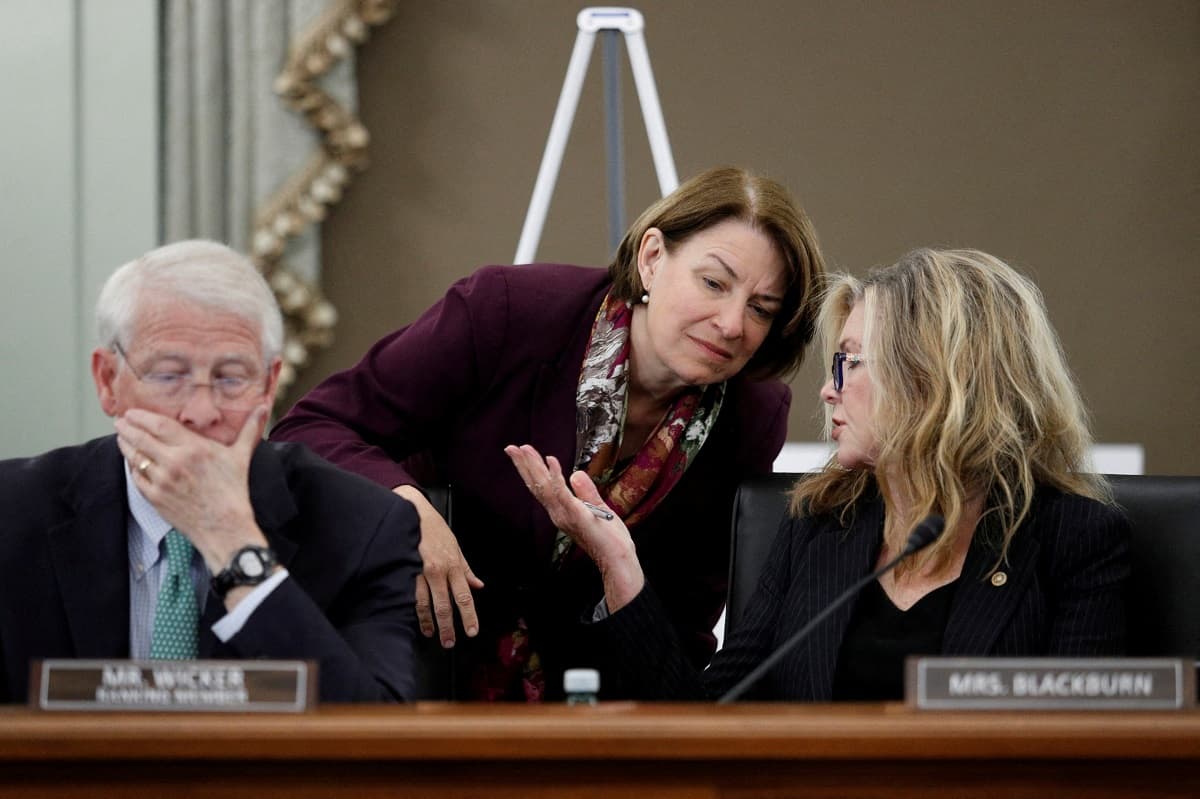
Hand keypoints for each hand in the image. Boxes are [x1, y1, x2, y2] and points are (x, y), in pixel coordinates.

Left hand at [115, 405, 268, 574]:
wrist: (224, 527)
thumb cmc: (234, 490)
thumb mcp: (241, 456)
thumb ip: (249, 429)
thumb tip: (263, 407)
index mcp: (194, 448)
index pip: (158, 425)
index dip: (140, 416)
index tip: (131, 412)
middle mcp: (174, 462)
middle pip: (141, 438)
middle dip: (127, 427)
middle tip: (120, 421)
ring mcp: (161, 480)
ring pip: (135, 456)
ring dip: (125, 444)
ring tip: (121, 437)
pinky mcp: (154, 497)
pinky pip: (136, 476)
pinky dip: (132, 466)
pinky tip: (132, 461)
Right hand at [394, 485, 483, 647]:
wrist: (412, 512)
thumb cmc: (435, 530)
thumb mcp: (456, 548)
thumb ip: (466, 570)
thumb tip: (478, 585)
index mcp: (453, 566)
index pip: (464, 596)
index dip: (468, 616)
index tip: (471, 631)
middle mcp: (438, 571)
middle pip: (444, 605)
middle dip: (448, 627)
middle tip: (450, 643)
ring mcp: (420, 572)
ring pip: (424, 603)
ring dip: (428, 622)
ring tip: (431, 634)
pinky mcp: (405, 570)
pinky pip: (409, 594)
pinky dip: (412, 609)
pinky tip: (413, 619)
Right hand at [504, 444, 643, 610]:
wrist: (616, 559)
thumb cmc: (609, 539)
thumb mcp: (598, 508)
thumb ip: (586, 492)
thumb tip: (576, 474)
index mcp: (561, 510)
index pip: (542, 486)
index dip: (531, 469)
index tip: (523, 452)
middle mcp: (558, 512)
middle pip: (537, 485)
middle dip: (524, 465)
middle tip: (511, 447)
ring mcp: (564, 514)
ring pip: (544, 486)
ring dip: (533, 466)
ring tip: (524, 450)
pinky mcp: (576, 514)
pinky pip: (562, 493)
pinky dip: (555, 476)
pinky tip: (551, 460)